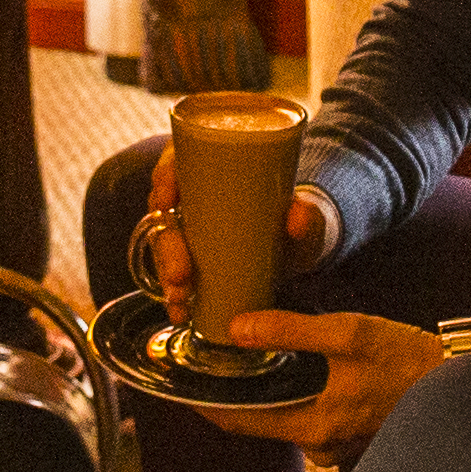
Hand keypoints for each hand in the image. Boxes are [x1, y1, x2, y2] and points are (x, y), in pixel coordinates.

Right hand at [140, 182, 338, 320]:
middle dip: (166, 245)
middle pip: (164, 210)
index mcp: (213, 168)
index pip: (178, 159)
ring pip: (164, 244)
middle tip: (181, 273)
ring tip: (180, 298)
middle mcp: (193, 196)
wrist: (297, 247)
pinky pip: (172, 272)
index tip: (167, 200)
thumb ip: (307, 214)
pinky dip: (173, 294)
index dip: (164, 177)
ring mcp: (189, 229)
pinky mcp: (192, 258)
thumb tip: (298, 219)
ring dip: (165, 273)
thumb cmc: (295, 219)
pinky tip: (179, 311)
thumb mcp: (305, 214)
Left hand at [210, 304, 444, 453]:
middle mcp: (321, 446)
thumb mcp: (348, 334)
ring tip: (259, 360)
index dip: (206, 404)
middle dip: (240, 393)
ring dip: (273, 394)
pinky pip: (313, 420)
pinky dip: (301, 398)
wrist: (462, 381)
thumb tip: (239, 328)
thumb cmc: (410, 359)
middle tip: (220, 361)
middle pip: (261, 421)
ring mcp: (340, 447)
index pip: (240, 422)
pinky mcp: (355, 439)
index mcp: (313, 425)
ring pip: (288, 420)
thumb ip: (290, 330)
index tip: (181, 387)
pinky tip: (303, 372)